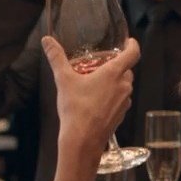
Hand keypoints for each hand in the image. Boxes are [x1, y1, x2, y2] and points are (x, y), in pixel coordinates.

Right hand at [41, 35, 138, 159]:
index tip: (129, 41)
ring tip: (97, 82)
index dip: (133, 45)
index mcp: (114, 73)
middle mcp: (124, 86)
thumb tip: (47, 41)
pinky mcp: (121, 115)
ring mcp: (124, 102)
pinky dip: (112, 96)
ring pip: (124, 86)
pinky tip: (97, 100)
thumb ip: (56, 58)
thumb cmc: (76, 109)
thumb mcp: (64, 80)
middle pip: (127, 70)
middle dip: (118, 65)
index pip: (133, 53)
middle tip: (104, 64)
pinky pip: (120, 100)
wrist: (82, 140)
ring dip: (114, 82)